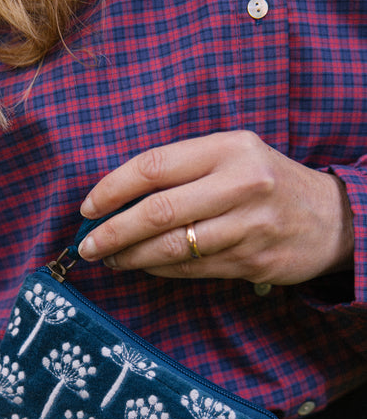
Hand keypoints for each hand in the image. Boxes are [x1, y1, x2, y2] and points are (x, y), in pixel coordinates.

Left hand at [79, 131, 353, 284]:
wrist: (332, 218)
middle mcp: (240, 183)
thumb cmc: (267, 183)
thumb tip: (117, 197)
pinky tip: (143, 266)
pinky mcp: (252, 261)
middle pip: (158, 211)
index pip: (154, 165)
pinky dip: (159, 270)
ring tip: (109, 259)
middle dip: (113, 231)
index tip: (87, 207)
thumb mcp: (233, 156)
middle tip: (88, 245)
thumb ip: (183, 170)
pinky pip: (192, 270)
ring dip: (131, 257)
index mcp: (228, 148)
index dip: (112, 188)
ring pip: (173, 247)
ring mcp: (249, 226)